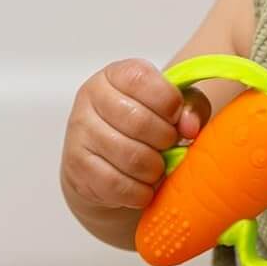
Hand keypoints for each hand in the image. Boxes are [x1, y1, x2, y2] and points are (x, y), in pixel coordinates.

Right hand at [61, 57, 210, 211]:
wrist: (104, 158)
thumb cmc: (145, 124)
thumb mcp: (172, 107)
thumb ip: (190, 106)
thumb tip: (190, 127)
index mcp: (116, 74)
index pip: (141, 80)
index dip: (169, 102)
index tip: (176, 118)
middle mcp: (91, 96)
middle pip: (139, 121)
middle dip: (165, 140)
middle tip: (169, 146)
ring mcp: (79, 130)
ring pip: (129, 156)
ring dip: (154, 168)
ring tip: (157, 167)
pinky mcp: (76, 164)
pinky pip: (116, 184)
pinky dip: (139, 191)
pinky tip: (144, 187)